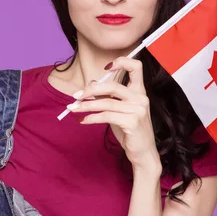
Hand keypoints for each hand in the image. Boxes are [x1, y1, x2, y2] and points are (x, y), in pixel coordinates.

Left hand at [68, 57, 161, 174]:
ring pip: (106, 102)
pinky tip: (83, 121)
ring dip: (86, 106)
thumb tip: (90, 83)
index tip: (105, 68)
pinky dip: (91, 118)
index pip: (136, 67)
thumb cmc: (130, 131)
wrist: (143, 153)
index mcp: (140, 91)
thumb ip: (107, 96)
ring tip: (73, 108)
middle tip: (75, 96)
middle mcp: (141, 98)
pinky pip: (106, 116)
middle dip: (90, 90)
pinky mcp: (132, 122)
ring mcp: (138, 110)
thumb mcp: (118, 111)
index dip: (121, 62)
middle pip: (113, 86)